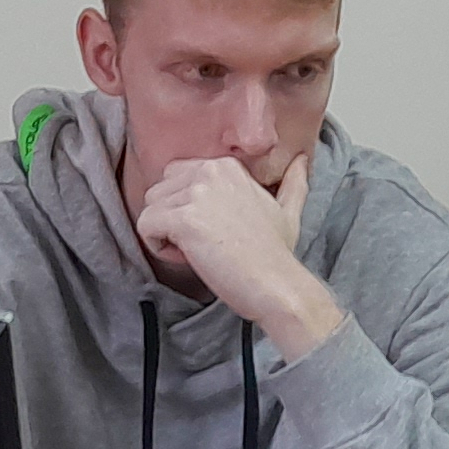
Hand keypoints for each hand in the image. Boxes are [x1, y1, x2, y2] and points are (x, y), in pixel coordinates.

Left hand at [136, 156, 341, 359]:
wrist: (278, 286)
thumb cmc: (278, 256)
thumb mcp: (287, 210)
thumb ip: (292, 183)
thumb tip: (302, 162)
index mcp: (226, 165)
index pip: (176, 177)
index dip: (188, 209)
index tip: (214, 231)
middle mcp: (210, 170)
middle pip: (158, 191)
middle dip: (171, 219)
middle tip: (204, 244)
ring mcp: (196, 193)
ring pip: (150, 209)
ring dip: (166, 236)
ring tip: (200, 252)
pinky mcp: (184, 219)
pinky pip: (145, 227)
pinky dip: (160, 248)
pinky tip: (190, 258)